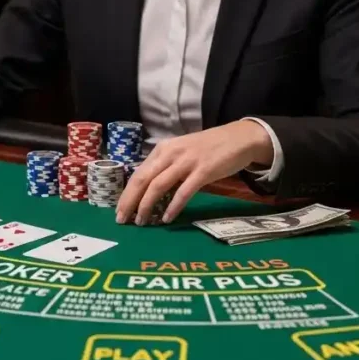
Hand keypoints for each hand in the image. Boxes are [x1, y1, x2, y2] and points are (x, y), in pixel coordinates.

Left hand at [116, 120, 272, 225]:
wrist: (239, 138)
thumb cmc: (208, 148)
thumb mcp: (180, 152)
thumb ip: (165, 167)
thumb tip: (147, 190)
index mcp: (162, 149)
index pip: (138, 173)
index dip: (126, 193)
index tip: (119, 211)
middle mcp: (170, 153)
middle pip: (142, 180)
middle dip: (129, 201)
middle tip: (122, 220)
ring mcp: (187, 162)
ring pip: (158, 185)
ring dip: (147, 206)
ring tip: (141, 221)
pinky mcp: (203, 171)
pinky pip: (183, 192)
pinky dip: (173, 206)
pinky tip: (167, 218)